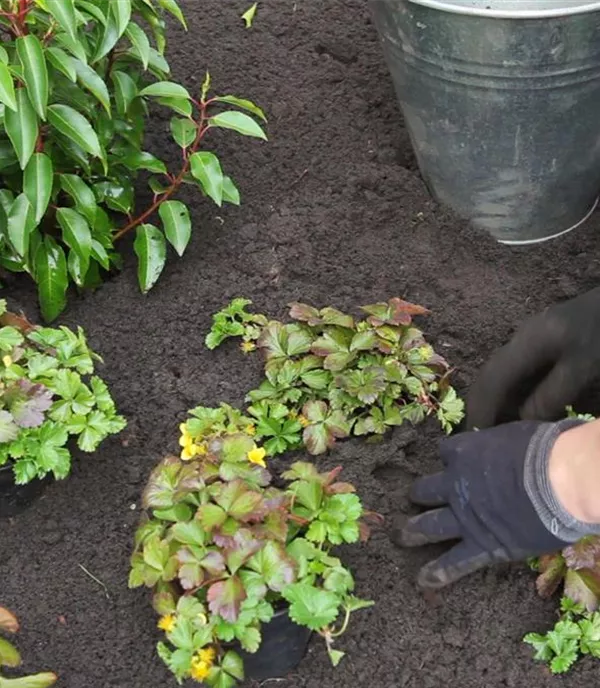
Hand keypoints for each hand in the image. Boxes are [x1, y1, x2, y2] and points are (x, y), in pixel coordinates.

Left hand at [391, 420, 596, 588]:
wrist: (555, 481)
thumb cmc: (542, 450)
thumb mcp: (512, 435)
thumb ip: (499, 445)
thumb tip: (507, 447)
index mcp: (464, 453)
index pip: (446, 453)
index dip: (450, 459)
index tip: (454, 462)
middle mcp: (456, 484)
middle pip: (426, 489)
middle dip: (418, 494)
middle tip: (412, 499)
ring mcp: (464, 517)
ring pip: (429, 524)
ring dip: (412, 531)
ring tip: (400, 536)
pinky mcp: (481, 545)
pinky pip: (454, 562)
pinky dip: (437, 572)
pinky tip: (423, 580)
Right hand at [467, 288, 599, 429]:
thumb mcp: (582, 368)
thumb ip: (550, 395)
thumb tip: (521, 420)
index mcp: (526, 344)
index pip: (492, 381)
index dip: (481, 410)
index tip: (474, 437)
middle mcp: (519, 339)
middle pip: (488, 374)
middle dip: (480, 404)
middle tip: (476, 435)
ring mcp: (528, 338)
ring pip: (498, 372)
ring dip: (492, 398)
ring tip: (493, 425)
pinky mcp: (539, 341)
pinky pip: (513, 370)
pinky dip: (508, 391)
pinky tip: (515, 406)